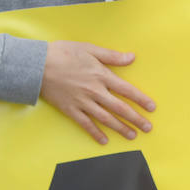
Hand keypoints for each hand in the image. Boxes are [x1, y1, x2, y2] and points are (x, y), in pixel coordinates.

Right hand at [41, 41, 155, 144]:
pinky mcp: (70, 110)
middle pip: (120, 108)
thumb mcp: (89, 49)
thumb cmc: (63, 53)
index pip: (127, 90)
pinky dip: (95, 133)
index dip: (141, 100)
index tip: (152, 108)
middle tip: (148, 128)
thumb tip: (132, 57)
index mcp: (101, 75)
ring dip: (120, 128)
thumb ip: (112, 56)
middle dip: (135, 119)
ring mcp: (82, 102)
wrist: (37, 66)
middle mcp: (95, 91)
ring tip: (132, 136)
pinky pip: (85, 124)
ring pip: (106, 118)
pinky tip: (104, 141)